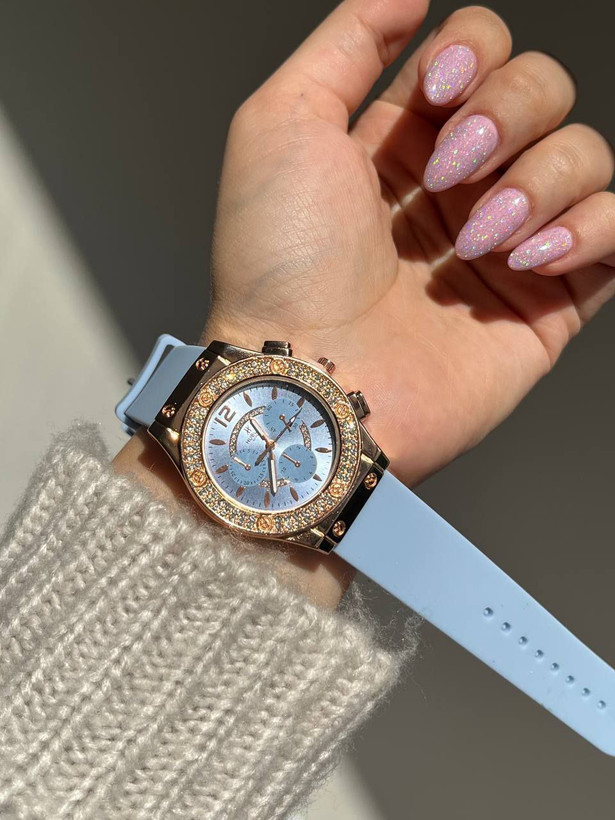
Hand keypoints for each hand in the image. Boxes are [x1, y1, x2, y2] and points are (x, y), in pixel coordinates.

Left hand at [205, 0, 614, 489]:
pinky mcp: (542, 304)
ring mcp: (502, 245)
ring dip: (540, 181)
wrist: (308, 379)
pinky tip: (531, 257)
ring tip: (480, 239)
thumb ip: (347, 41)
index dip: (477, 51)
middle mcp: (457, 187)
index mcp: (401, 141)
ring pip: (585, 156)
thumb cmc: (280, 264)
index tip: (439, 90)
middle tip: (451, 174)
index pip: (482, 51)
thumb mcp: (281, 123)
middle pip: (543, 91)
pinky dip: (591, 227)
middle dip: (510, 114)